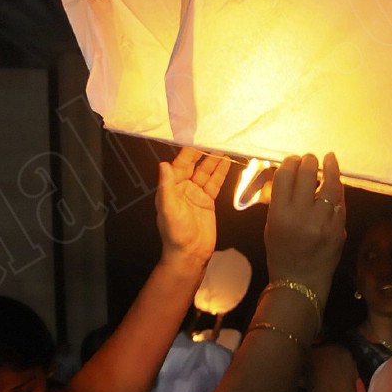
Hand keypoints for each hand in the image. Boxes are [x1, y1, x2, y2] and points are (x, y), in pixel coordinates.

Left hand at [155, 148, 230, 272]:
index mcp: (171, 187)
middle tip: (216, 138)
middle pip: (195, 165)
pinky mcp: (208, 201)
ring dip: (215, 160)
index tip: (198, 136)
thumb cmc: (175, 233)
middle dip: (205, 152)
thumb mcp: (168, 209)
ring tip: (225, 146)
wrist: (190, 254)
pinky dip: (221, 173)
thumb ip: (166, 186)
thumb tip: (163, 164)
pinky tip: (228, 162)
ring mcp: (196, 194)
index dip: (189, 151)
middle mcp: (183, 187)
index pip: (180, 164)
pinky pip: (215, 183)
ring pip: (206, 172)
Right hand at [264, 153, 345, 302]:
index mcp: (280, 214)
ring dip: (330, 169)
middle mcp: (302, 215)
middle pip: (307, 175)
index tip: (293, 159)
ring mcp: (324, 222)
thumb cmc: (281, 254)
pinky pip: (341, 202)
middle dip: (309, 161)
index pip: (284, 176)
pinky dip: (338, 191)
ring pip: (330, 185)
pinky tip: (335, 184)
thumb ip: (280, 202)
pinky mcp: (339, 229)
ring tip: (329, 160)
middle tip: (311, 158)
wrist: (301, 282)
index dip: (290, 162)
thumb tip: (289, 176)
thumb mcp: (271, 226)